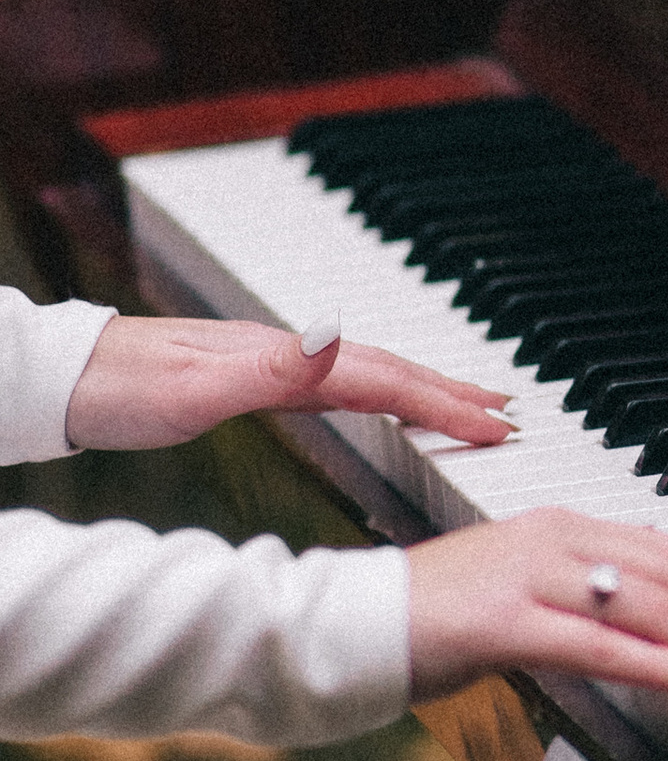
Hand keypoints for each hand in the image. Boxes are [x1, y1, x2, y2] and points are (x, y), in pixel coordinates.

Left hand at [66, 312, 515, 453]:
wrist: (64, 377)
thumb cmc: (119, 387)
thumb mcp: (195, 386)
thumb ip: (271, 366)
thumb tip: (339, 336)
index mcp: (285, 359)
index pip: (384, 380)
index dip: (444, 403)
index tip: (495, 425)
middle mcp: (286, 353)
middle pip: (389, 369)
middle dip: (453, 391)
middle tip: (510, 413)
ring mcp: (273, 361)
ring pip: (371, 375)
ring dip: (427, 390)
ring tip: (469, 405)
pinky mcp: (257, 378)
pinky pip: (343, 386)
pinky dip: (383, 395)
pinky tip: (386, 404)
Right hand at [405, 508, 667, 702]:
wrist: (344, 628)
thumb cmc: (430, 624)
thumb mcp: (524, 601)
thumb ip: (583, 605)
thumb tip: (652, 636)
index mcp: (563, 526)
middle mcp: (555, 537)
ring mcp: (529, 573)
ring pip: (652, 603)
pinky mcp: (503, 621)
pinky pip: (601, 643)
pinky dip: (662, 664)